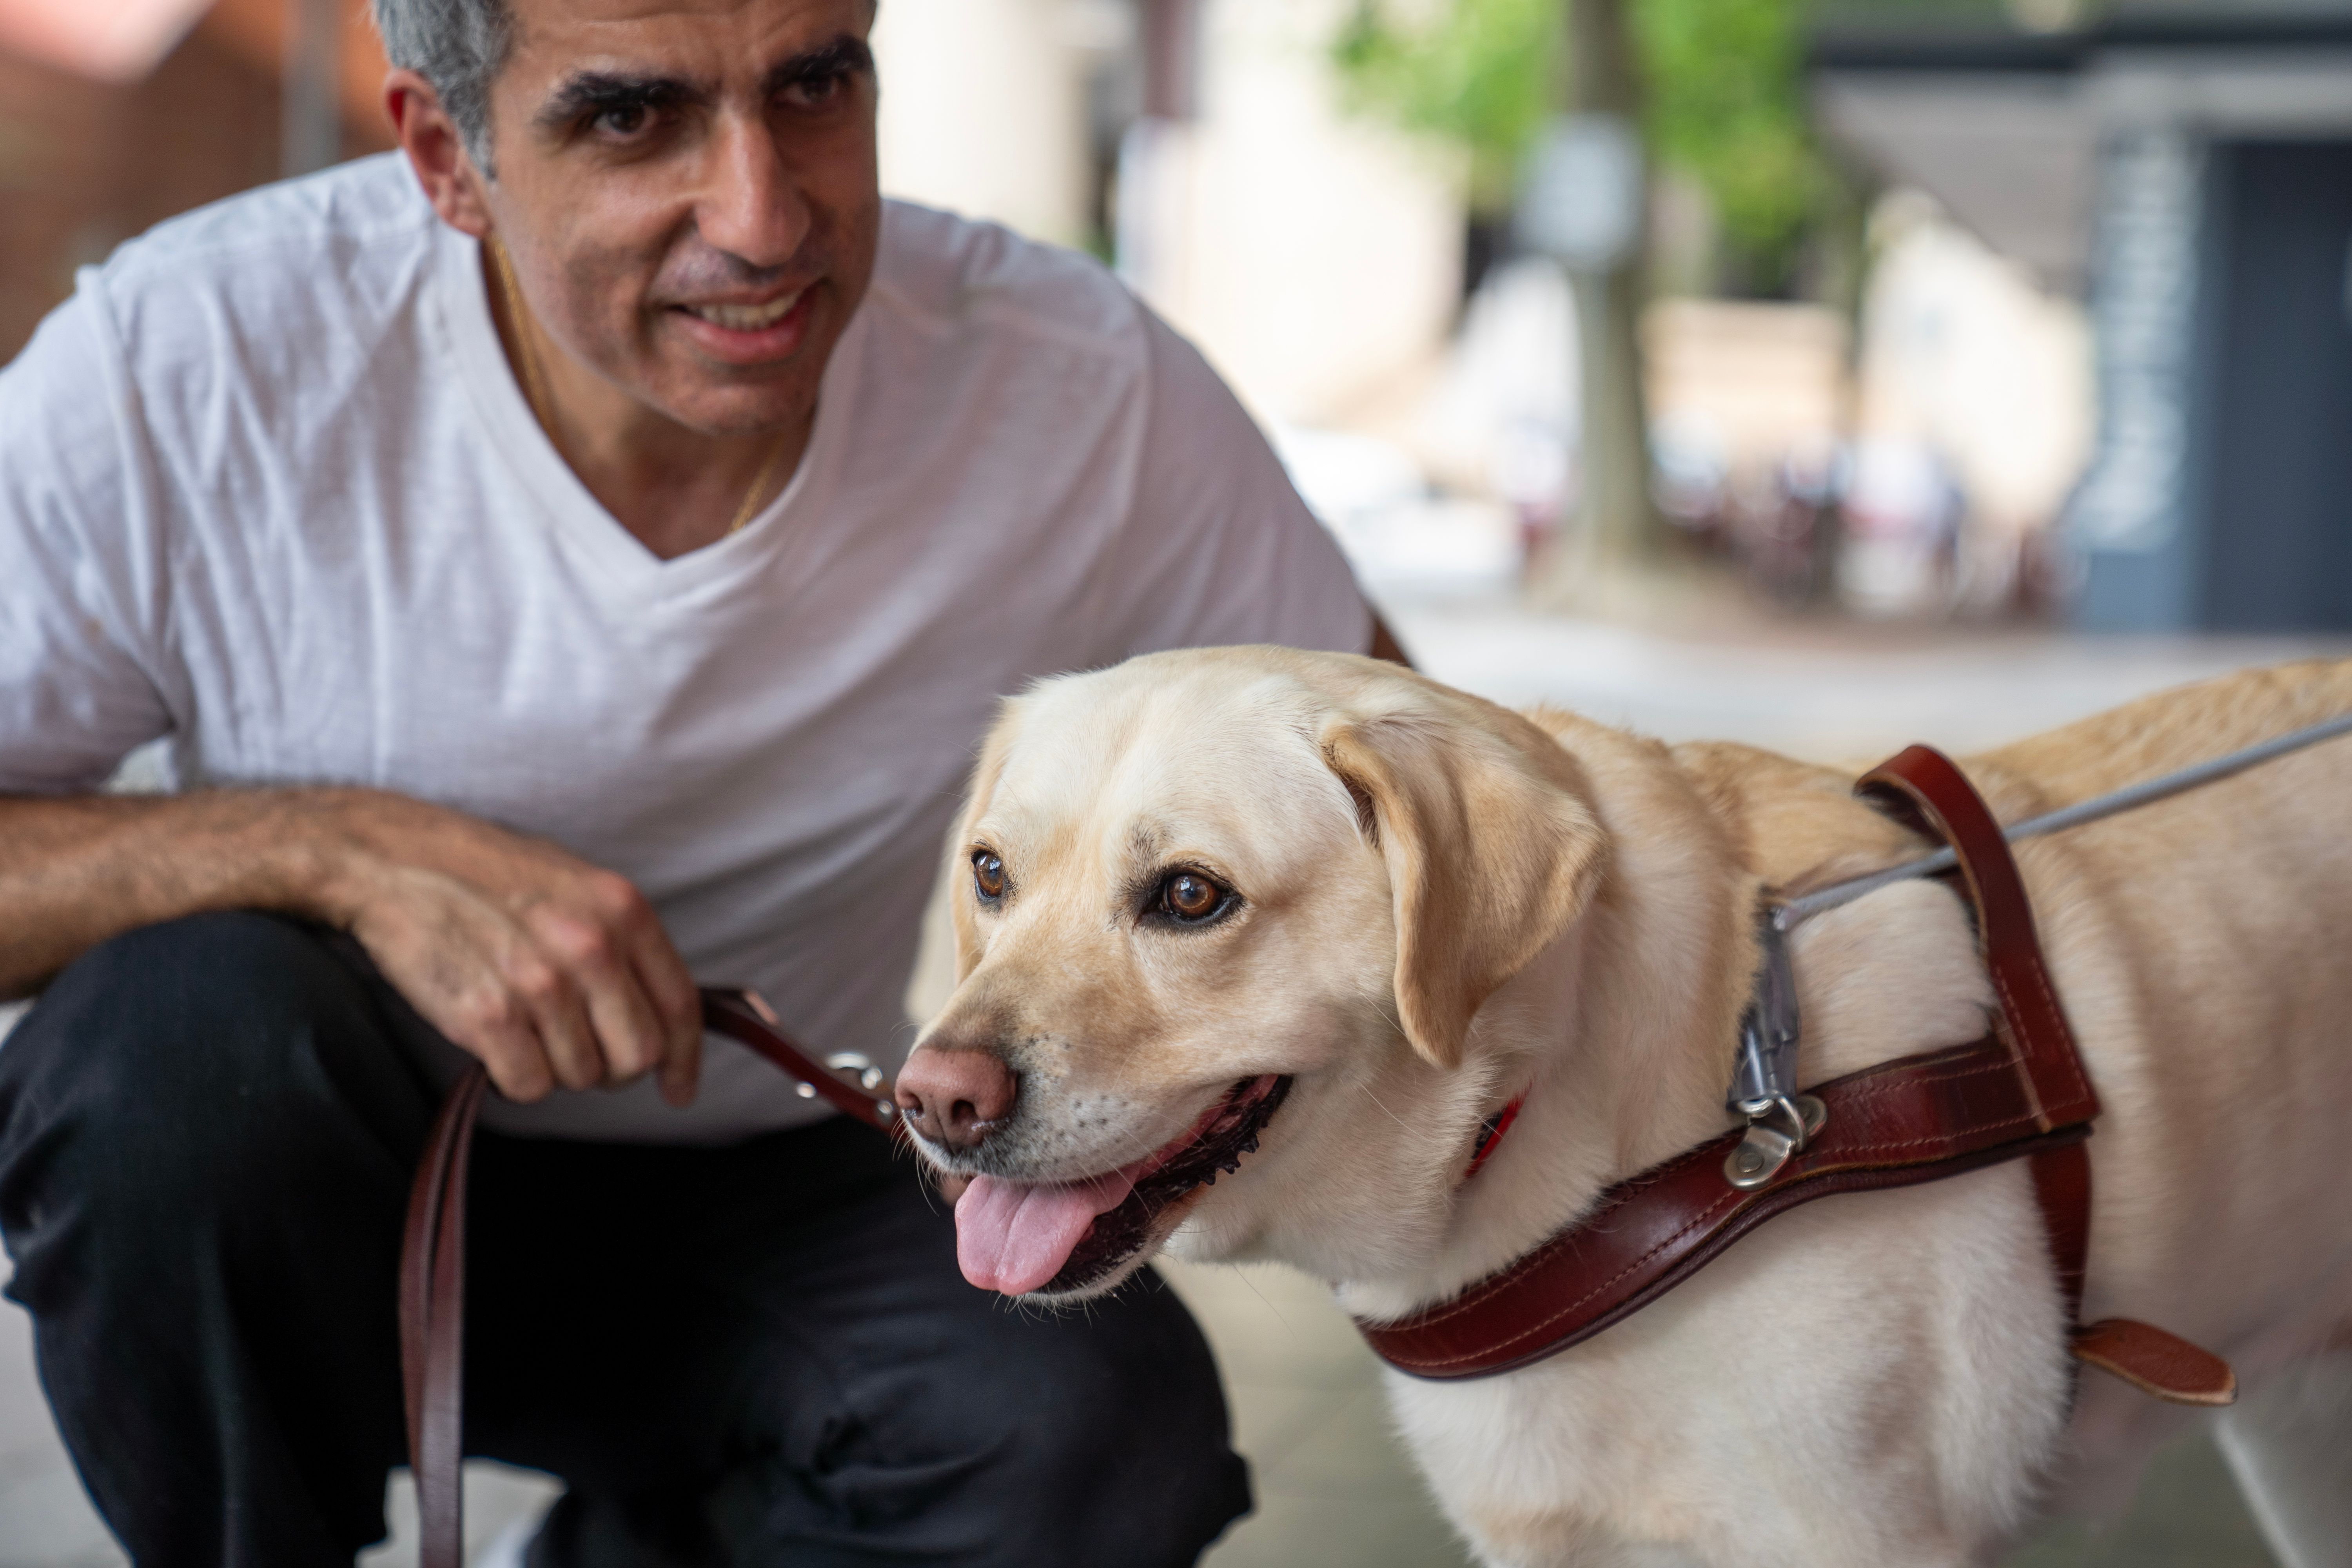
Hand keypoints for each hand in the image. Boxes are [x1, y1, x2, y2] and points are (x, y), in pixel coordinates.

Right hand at [315, 794, 701, 1104]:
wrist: (394, 861)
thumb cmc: (486, 875)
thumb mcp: (577, 885)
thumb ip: (624, 942)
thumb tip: (657, 1009)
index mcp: (622, 910)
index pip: (680, 1005)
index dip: (685, 1059)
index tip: (678, 1089)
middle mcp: (591, 947)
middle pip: (638, 1053)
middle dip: (614, 1069)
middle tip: (583, 1056)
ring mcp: (540, 983)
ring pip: (582, 1075)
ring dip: (556, 1066)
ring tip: (524, 1025)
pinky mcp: (488, 1016)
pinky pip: (529, 1085)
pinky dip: (515, 1077)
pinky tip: (497, 1042)